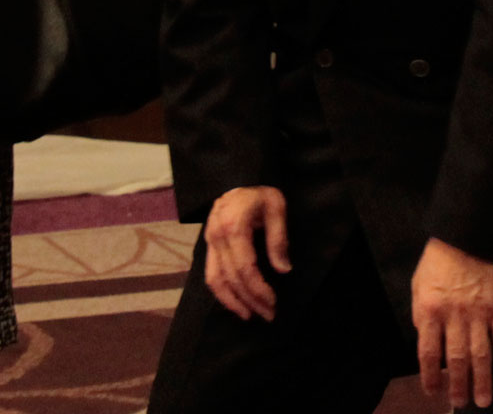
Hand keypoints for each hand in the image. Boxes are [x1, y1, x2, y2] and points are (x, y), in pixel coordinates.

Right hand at [203, 186, 291, 320]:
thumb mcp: (276, 207)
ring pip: (215, 280)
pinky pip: (210, 274)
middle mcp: (217, 236)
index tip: (273, 302)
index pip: (244, 267)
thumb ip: (278, 238)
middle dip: (250, 300)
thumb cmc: (259, 192)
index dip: (258, 288)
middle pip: (231, 277)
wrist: (236, 177)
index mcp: (234, 226)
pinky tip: (236, 302)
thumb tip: (283, 270)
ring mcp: (209, 242)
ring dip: (232, 302)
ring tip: (250, 315)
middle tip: (268, 314)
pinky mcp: (208, 246)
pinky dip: (222, 292)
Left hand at [413, 237, 492, 409]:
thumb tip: (425, 339)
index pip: (428, 352)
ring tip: (483, 400)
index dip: (430, 376)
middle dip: (458, 385)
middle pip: (456, 358)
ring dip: (482, 380)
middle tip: (461, 403)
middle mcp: (454, 316)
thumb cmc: (440, 259)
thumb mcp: (419, 284)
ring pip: (480, 353)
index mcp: (430, 310)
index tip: (433, 392)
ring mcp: (479, 312)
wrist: (469, 233)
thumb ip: (421, 313)